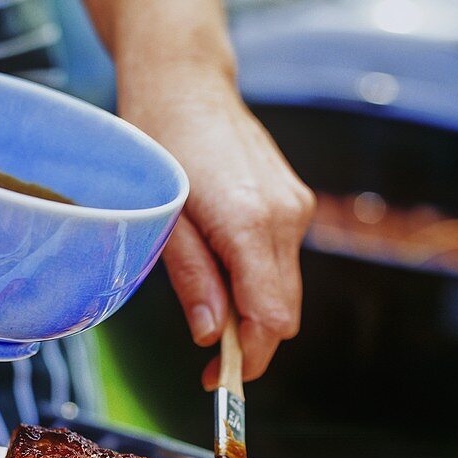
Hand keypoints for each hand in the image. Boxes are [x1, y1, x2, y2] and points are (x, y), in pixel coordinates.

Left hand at [122, 67, 314, 388]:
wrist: (186, 80)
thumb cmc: (160, 141)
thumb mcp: (163, 217)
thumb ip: (192, 279)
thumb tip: (213, 336)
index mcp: (250, 222)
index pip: (270, 318)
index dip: (249, 359)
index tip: (217, 377)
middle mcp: (285, 217)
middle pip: (285, 312)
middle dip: (253, 342)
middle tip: (209, 353)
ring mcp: (296, 208)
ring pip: (287, 290)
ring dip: (255, 309)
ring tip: (208, 297)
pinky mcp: (296, 202)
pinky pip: (284, 262)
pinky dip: (260, 280)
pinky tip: (223, 263)